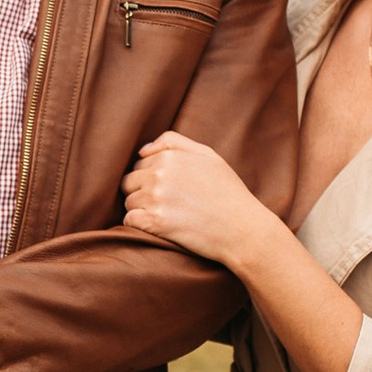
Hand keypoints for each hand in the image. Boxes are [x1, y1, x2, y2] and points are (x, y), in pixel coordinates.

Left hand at [121, 130, 273, 271]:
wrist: (243, 229)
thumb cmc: (228, 192)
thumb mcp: (208, 156)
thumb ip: (174, 143)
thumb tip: (142, 150)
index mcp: (169, 157)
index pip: (139, 164)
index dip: (150, 178)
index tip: (168, 191)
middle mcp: (159, 174)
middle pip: (129, 182)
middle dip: (141, 192)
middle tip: (165, 205)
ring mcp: (155, 198)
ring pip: (128, 202)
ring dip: (141, 210)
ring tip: (167, 217)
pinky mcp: (154, 222)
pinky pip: (129, 220)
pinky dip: (139, 225)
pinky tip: (158, 227)